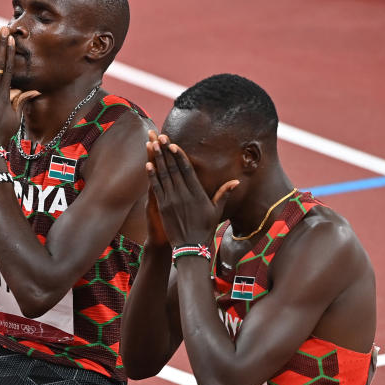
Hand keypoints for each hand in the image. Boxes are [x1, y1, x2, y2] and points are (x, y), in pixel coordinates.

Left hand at [146, 131, 237, 246]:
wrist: (191, 247)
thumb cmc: (206, 229)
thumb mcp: (216, 211)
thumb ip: (224, 193)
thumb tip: (236, 182)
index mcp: (197, 193)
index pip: (187, 170)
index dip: (179, 156)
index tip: (174, 144)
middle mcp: (183, 194)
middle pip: (173, 168)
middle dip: (166, 152)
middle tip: (161, 137)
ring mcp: (171, 200)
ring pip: (163, 175)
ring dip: (157, 159)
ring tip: (152, 145)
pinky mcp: (163, 207)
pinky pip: (156, 188)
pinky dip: (152, 176)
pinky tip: (148, 164)